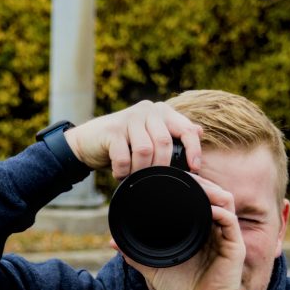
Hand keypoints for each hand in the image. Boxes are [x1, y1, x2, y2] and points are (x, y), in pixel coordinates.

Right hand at [63, 100, 202, 178]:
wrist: (89, 142)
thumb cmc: (125, 143)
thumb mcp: (151, 137)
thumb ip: (173, 135)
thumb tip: (200, 131)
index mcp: (162, 112)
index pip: (186, 129)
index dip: (194, 150)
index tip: (194, 169)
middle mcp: (147, 110)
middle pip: (164, 143)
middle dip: (161, 167)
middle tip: (153, 179)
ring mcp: (128, 118)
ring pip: (145, 150)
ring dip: (140, 170)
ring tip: (134, 176)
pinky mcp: (111, 130)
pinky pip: (123, 157)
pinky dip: (123, 171)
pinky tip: (119, 174)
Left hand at [119, 174, 245, 289]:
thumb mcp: (154, 269)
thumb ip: (136, 255)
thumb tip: (113, 242)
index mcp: (199, 230)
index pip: (199, 198)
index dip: (190, 184)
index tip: (171, 175)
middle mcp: (214, 229)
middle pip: (213, 192)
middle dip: (200, 180)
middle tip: (182, 173)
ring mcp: (225, 236)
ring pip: (225, 200)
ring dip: (212, 189)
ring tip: (195, 184)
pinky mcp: (234, 247)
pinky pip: (230, 222)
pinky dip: (220, 212)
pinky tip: (208, 209)